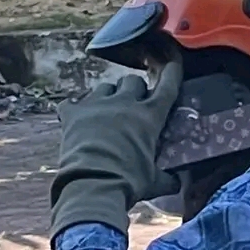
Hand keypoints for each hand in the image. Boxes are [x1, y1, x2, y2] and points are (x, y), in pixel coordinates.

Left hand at [50, 57, 183, 240]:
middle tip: (135, 105)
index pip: (166, 88)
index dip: (171, 74)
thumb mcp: (155, 183)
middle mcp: (124, 103)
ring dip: (109, 96)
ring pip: (105, 87)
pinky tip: (78, 120)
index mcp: (149, 117)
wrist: (93, 185)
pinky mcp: (72, 112)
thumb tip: (177, 182)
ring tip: (107, 112)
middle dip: (136, 90)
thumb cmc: (130, 183)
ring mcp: (96, 104)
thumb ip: (168, 178)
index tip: (173, 64)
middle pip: (132, 81)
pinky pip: (73, 103)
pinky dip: (76, 110)